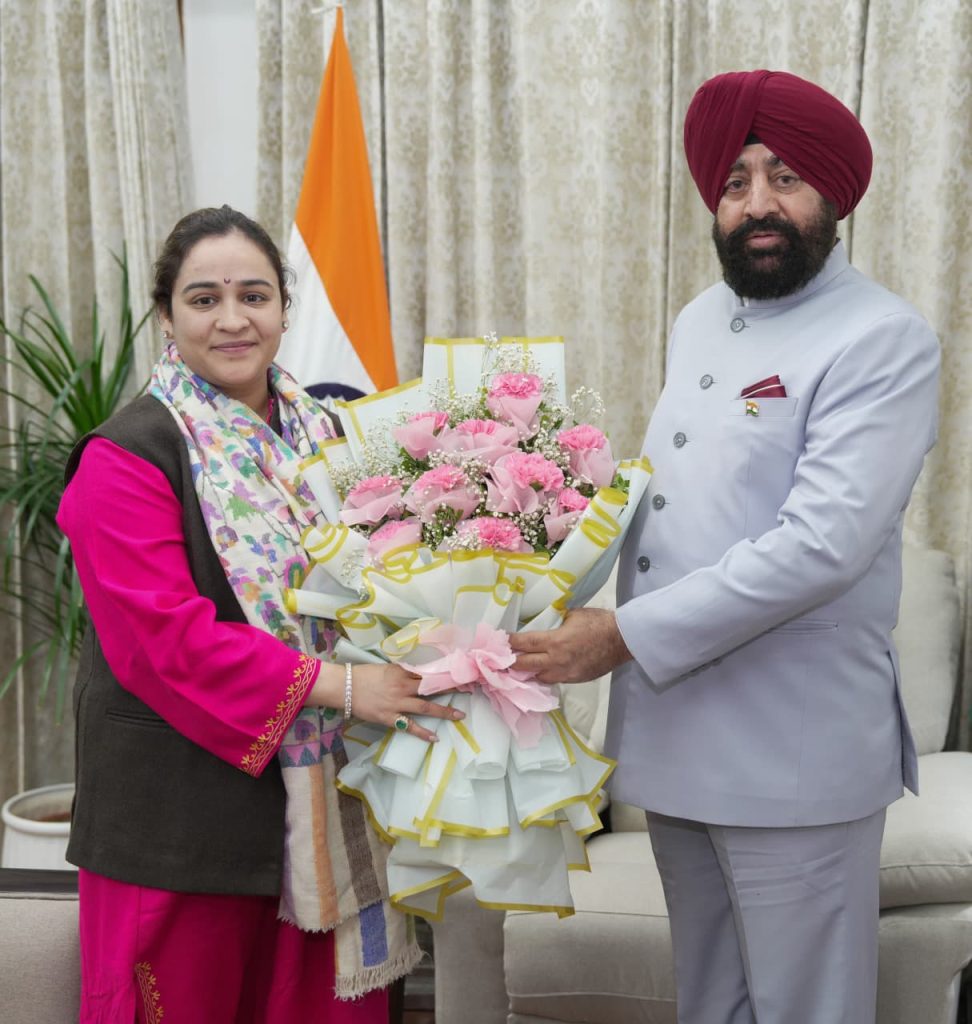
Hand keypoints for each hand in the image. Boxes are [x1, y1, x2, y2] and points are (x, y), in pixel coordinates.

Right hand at [308, 661, 463, 743]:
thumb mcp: (384, 667)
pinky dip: (422, 732)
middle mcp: (403, 686)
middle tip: (469, 691)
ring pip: (426, 707)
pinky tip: (434, 737)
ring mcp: (397, 703)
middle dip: (451, 689)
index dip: (445, 674)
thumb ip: (402, 671)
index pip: (428, 672)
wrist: (344, 687)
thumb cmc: (362, 675)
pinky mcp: (389, 717)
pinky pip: (409, 726)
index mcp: (401, 671)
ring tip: (459, 716)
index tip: (460, 674)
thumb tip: (417, 672)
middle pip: (432, 688)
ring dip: (444, 711)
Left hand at [509, 608, 630, 684]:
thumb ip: (556, 621)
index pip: (525, 644)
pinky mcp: (574, 679)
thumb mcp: (573, 615)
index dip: (509, 643)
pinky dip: (545, 675)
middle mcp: (557, 661)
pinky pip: (554, 680)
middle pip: (525, 666)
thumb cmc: (599, 622)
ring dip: (528, 672)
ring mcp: (566, 673)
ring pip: (538, 677)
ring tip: (518, 668)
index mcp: (555, 641)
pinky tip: (540, 671)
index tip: (500, 642)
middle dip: (511, 662)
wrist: (622, 640)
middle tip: (501, 659)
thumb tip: (546, 623)